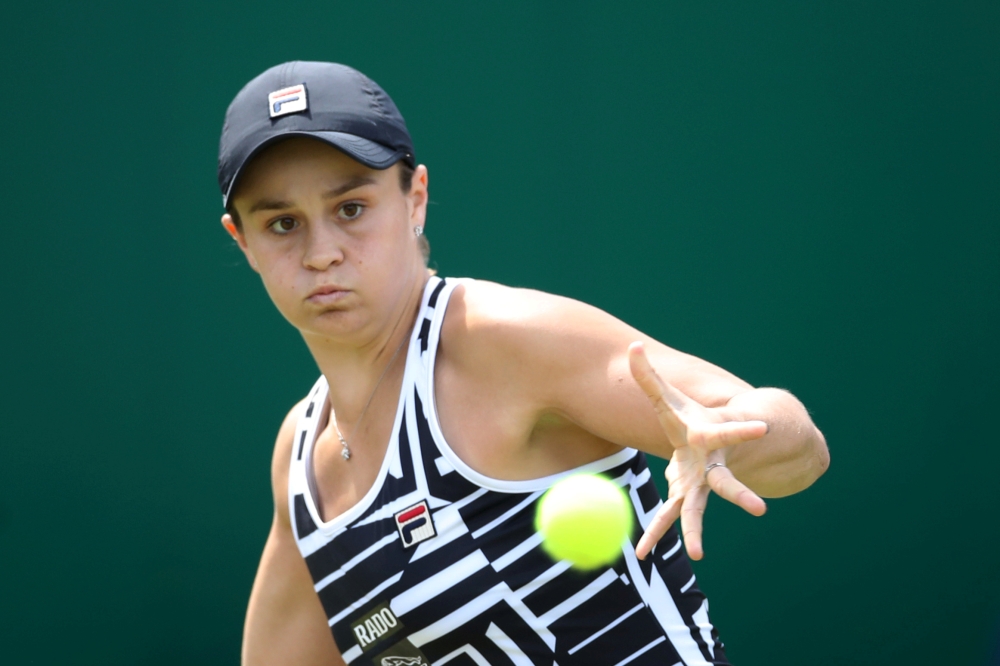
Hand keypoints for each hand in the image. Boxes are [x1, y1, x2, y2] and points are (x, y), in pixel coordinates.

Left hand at [628, 341, 767, 559]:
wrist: (705, 443)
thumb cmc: (687, 417)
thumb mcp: (667, 397)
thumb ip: (648, 375)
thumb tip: (632, 347)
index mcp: (708, 437)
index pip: (727, 431)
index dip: (743, 430)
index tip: (763, 429)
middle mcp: (709, 465)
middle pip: (726, 483)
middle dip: (741, 495)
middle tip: (760, 510)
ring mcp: (698, 485)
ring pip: (698, 509)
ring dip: (695, 531)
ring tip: (697, 555)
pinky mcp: (683, 496)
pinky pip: (669, 517)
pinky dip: (655, 534)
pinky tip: (643, 553)